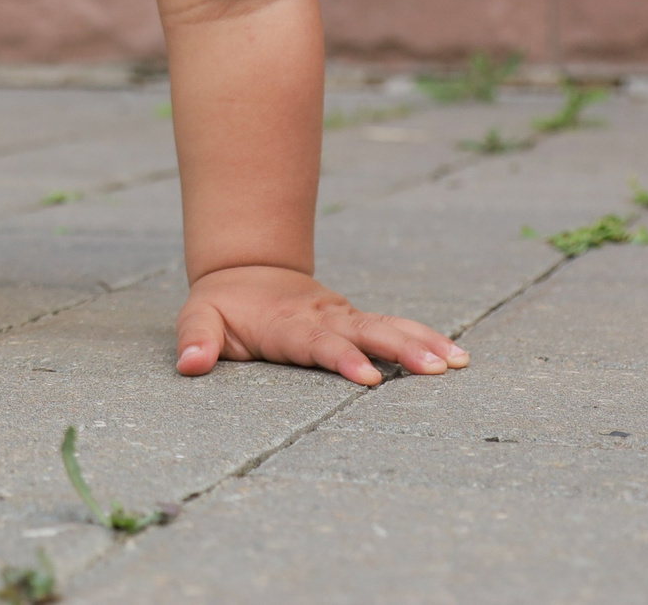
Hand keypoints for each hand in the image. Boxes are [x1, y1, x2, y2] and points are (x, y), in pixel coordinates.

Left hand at [174, 264, 468, 386]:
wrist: (246, 270)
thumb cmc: (222, 305)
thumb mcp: (198, 318)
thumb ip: (195, 341)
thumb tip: (189, 365)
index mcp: (286, 325)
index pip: (317, 344)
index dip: (342, 359)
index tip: (369, 378)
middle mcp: (322, 319)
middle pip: (365, 333)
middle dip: (401, 349)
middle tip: (437, 368)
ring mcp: (344, 317)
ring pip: (387, 327)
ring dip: (422, 342)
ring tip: (458, 361)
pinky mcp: (357, 321)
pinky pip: (394, 328)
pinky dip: (425, 338)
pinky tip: (456, 355)